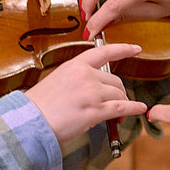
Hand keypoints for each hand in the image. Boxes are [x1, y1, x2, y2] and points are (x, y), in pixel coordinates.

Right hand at [24, 43, 147, 144]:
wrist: (30, 121)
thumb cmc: (40, 105)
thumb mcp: (58, 81)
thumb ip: (78, 79)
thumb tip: (96, 87)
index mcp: (75, 65)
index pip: (104, 52)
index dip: (123, 49)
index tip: (136, 48)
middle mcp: (85, 75)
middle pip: (115, 80)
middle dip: (120, 93)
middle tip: (118, 105)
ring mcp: (91, 92)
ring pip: (118, 95)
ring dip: (122, 106)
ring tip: (118, 118)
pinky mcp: (94, 110)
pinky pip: (121, 108)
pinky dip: (133, 109)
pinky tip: (139, 109)